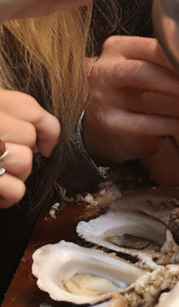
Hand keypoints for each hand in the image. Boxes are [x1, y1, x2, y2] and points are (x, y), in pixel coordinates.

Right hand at [0, 90, 59, 208]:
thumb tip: (40, 141)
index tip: (43, 146)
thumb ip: (9, 118)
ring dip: (13, 176)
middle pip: (29, 137)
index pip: (30, 108)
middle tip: (4, 163)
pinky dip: (8, 197)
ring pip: (24, 162)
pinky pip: (16, 190)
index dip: (46, 130)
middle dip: (24, 155)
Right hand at [83, 36, 178, 162]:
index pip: (152, 47)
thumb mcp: (137, 63)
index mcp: (118, 48)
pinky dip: (173, 125)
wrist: (94, 115)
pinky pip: (148, 125)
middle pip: (145, 72)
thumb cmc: (127, 85)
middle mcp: (107, 71)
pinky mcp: (112, 124)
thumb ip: (163, 61)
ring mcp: (106, 99)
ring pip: (148, 102)